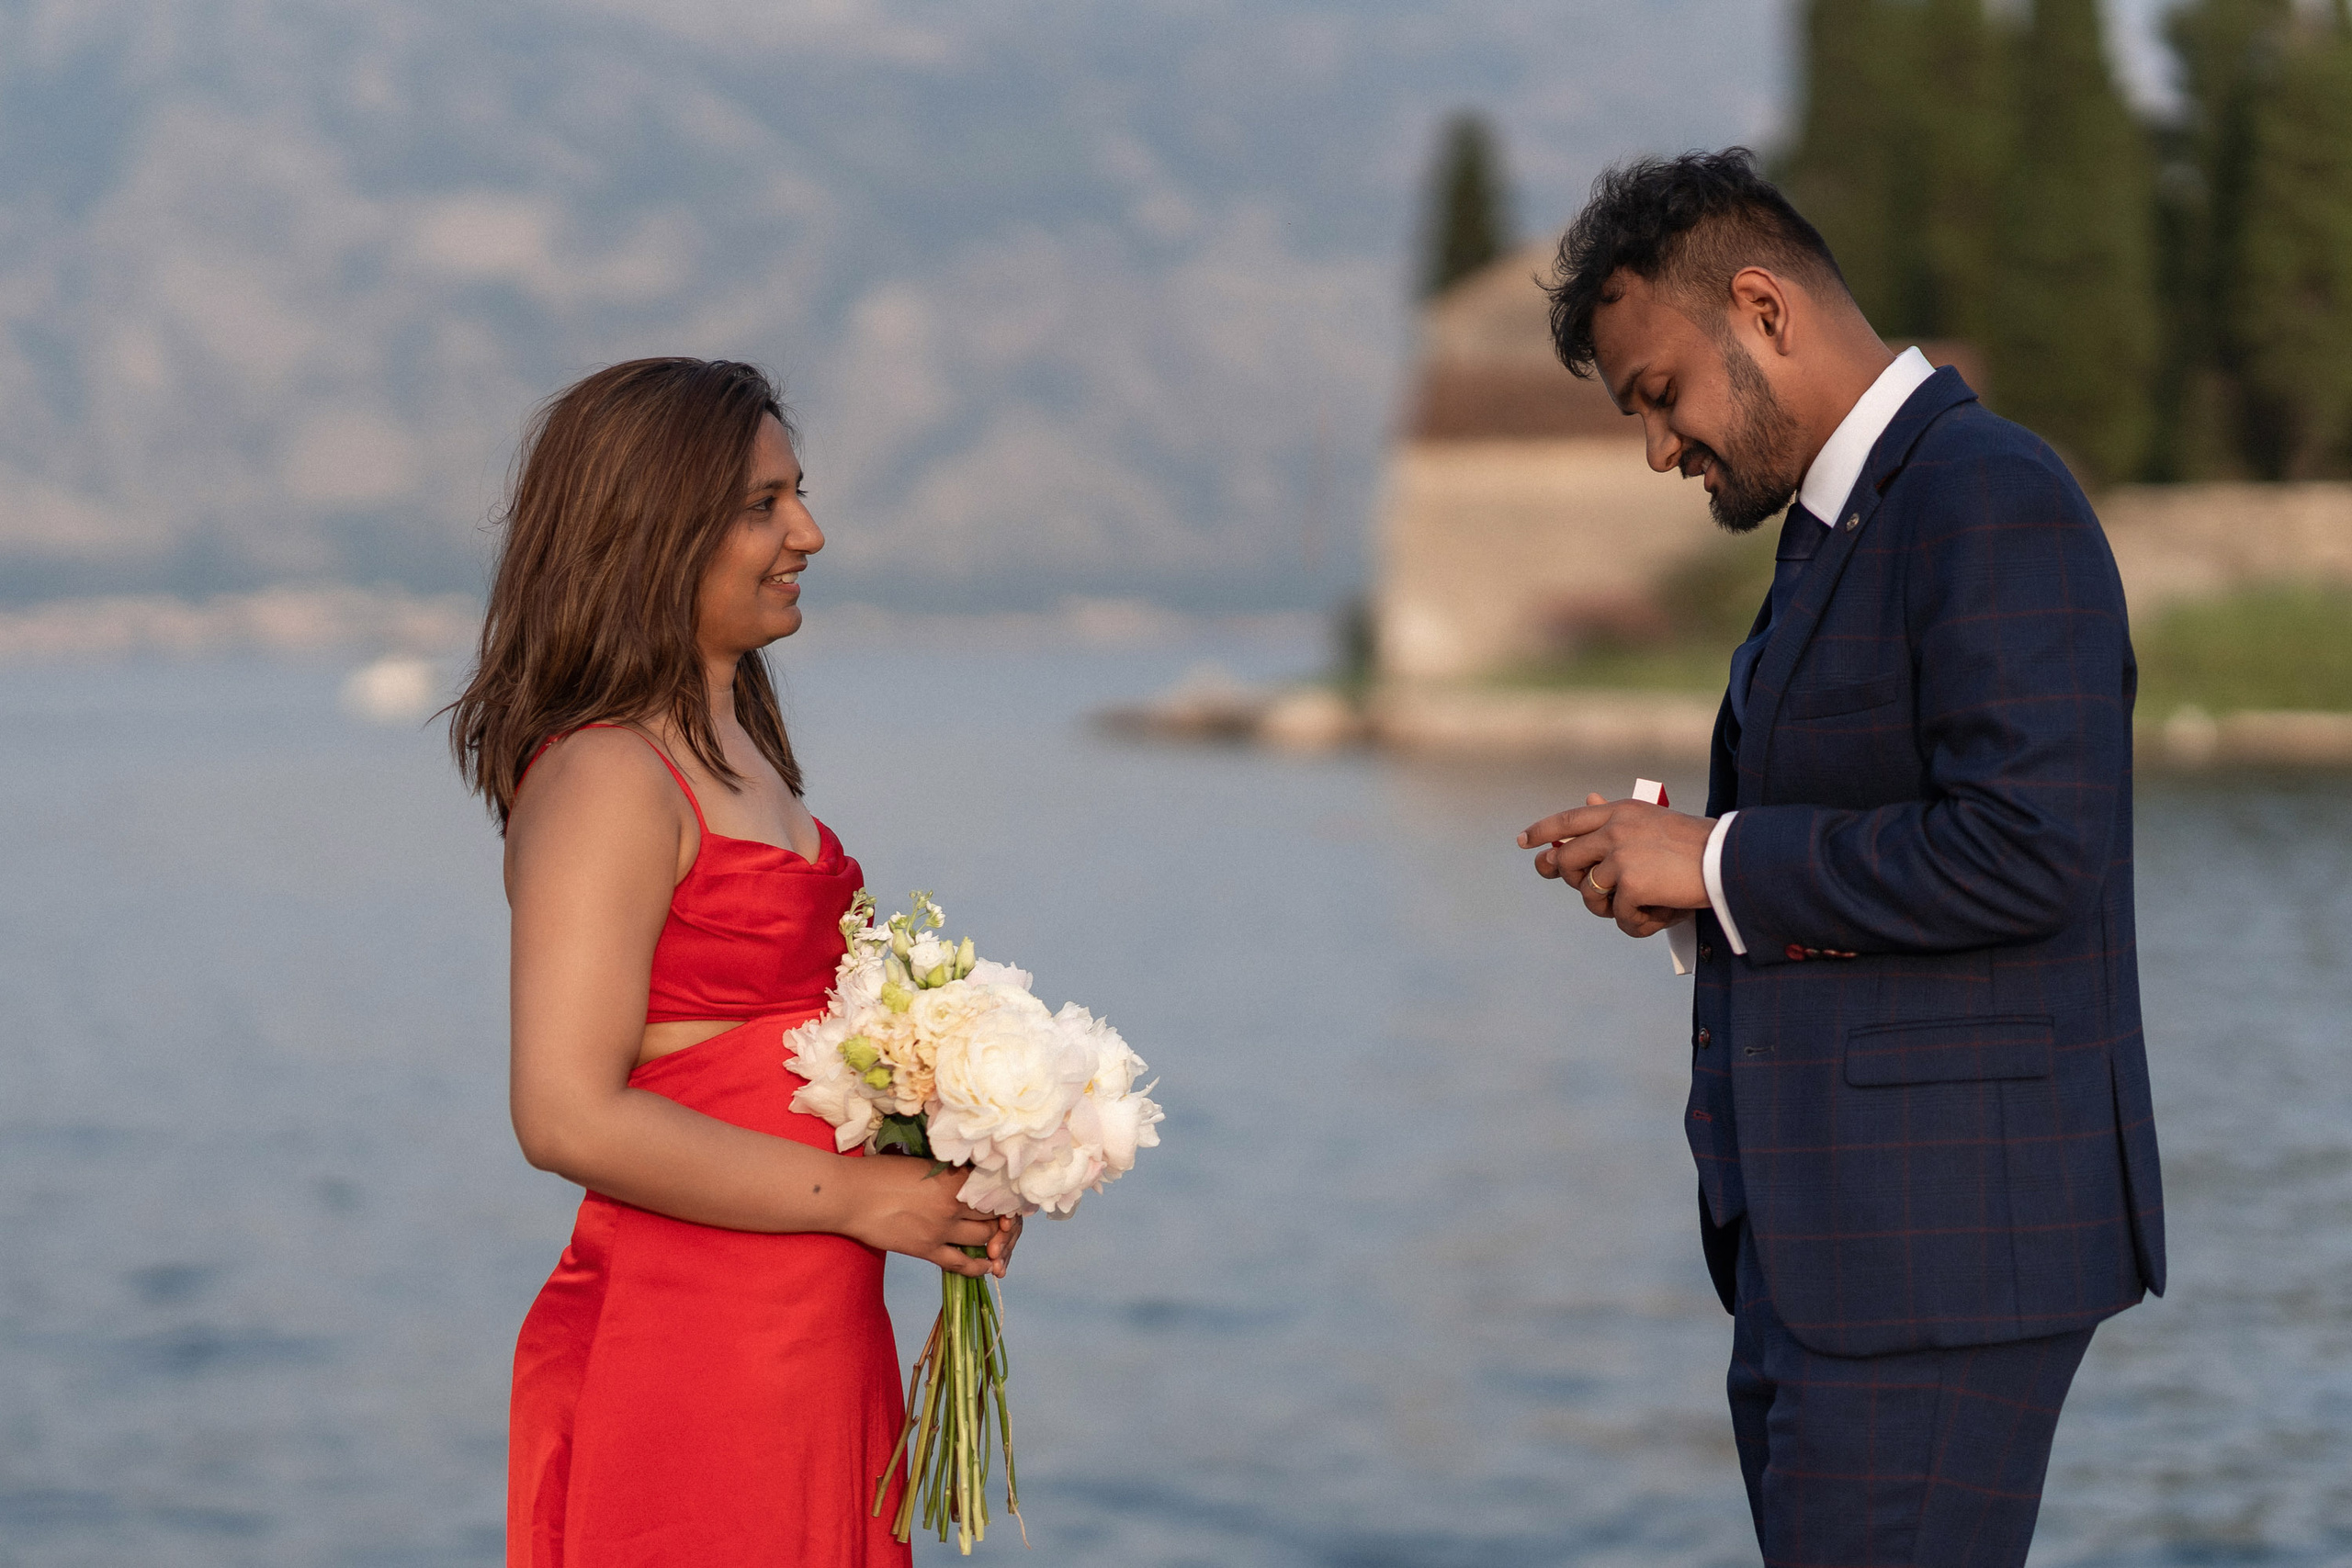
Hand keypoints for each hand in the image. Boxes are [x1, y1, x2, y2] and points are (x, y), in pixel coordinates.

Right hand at [843, 1155, 1013, 1277]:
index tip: (1007, 1195)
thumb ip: (947, 1173)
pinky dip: (979, 1267)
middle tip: (1006, 1220)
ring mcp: (941, 1229)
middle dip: (1005, 1218)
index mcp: (953, 1177)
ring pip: (985, 1238)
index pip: (995, 1187)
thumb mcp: (921, 1163)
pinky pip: (962, 1263)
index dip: (1006, 1193)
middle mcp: (953, 1203)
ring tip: (997, 1240)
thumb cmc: (880, 1171)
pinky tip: (988, 1266)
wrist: (850, 1195)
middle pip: (995, 1213)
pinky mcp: (927, 1250)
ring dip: (996, 1240)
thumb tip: (967, 1177)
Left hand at [1518, 793, 1714, 939]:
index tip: (1524, 842)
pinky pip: (1617, 916)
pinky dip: (1637, 923)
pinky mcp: (1630, 885)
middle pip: (1566, 863)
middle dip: (1575, 883)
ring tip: (1641, 906)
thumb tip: (1588, 795)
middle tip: (1600, 894)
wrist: (1727, 860)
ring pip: (1589, 895)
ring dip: (1611, 909)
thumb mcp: (1652, 821)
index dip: (1542, 832)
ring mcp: (1619, 857)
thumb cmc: (1694, 843)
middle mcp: (1613, 830)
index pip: (1567, 821)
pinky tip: (1659, 917)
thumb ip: (1616, 816)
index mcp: (1619, 812)